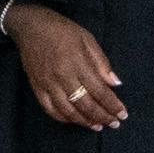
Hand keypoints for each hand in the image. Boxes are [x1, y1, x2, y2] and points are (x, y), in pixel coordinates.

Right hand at [5, 4, 124, 129]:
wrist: (31, 26)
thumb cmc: (62, 30)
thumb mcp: (87, 39)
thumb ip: (101, 62)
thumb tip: (115, 83)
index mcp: (78, 63)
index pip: (99, 91)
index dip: (112, 105)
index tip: (122, 114)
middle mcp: (63, 76)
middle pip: (86, 104)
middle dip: (102, 116)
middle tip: (114, 124)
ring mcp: (48, 84)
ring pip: (68, 111)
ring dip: (84, 122)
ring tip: (97, 126)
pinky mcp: (37, 87)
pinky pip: (50, 109)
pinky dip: (63, 118)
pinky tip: (74, 120)